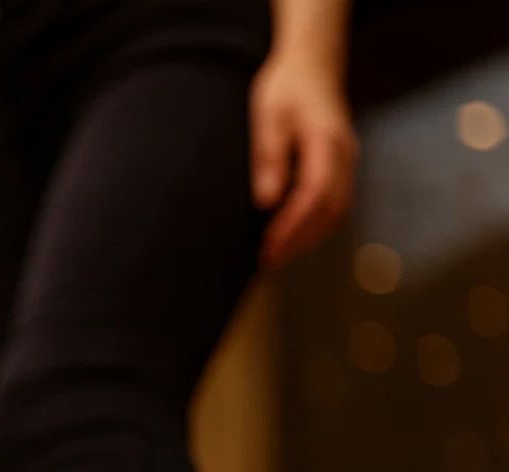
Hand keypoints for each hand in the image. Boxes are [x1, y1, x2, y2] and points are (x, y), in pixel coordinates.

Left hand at [250, 54, 357, 269]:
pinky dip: (315, 228)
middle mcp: (345, 155)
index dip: (291, 226)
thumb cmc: (286, 88)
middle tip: (266, 262)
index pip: (314, 194)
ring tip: (276, 257)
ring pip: (336, 213)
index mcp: (326, 140)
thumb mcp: (268, 115)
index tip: (267, 247)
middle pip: (330, 211)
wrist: (313, 65)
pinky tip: (291, 238)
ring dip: (307, 239)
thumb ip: (269, 156)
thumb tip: (266, 201)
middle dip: (298, 241)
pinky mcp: (344, 168)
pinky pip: (336, 206)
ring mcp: (349, 162)